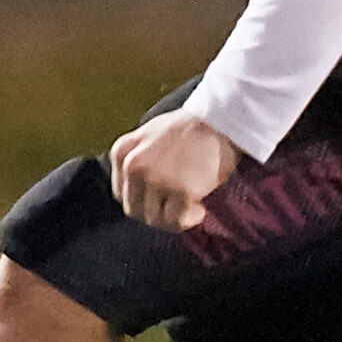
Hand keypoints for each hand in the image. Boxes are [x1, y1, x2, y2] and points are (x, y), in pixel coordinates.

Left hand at [109, 111, 240, 231]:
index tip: (158, 198)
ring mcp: (158, 181)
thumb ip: (133, 155)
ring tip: (188, 208)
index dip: (141, 200)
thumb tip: (132, 185)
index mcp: (124, 154)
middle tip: (174, 207)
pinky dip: (189, 219)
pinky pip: (178, 220)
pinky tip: (199, 209)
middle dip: (154, 212)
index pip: (121, 194)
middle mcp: (136, 168)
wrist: (220, 121)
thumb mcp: (147, 132)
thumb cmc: (188, 126)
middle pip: (135, 210)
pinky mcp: (182, 192)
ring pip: (155, 219)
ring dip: (172, 219)